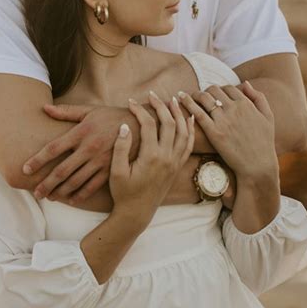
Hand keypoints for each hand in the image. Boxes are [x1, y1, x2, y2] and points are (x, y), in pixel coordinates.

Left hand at [23, 105, 136, 201]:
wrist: (141, 125)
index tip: (25, 169)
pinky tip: (71, 200)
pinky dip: (81, 195)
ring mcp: (100, 161)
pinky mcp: (111, 170)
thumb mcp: (90, 110)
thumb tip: (44, 108)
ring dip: (61, 192)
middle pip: (62, 170)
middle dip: (46, 183)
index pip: (54, 148)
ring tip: (49, 197)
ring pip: (76, 181)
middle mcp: (89, 148)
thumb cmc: (112, 116)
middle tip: (35, 193)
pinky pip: (93, 186)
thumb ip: (66, 112)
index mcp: (81, 132)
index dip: (38, 160)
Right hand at [109, 92, 194, 224]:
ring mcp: (175, 162)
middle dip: (161, 106)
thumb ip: (120, 147)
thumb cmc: (123, 192)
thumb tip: (126, 125)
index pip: (149, 124)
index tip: (130, 102)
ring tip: (172, 100)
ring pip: (183, 132)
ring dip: (179, 114)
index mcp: (151, 157)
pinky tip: (188, 118)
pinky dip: (190, 129)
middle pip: (169, 123)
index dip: (140, 110)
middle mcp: (167, 158)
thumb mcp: (116, 171)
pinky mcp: (177, 166)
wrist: (137, 213)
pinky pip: (189, 144)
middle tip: (152, 95)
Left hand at [178, 81, 277, 182]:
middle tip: (201, 96)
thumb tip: (246, 83)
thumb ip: (258, 97)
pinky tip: (180, 97)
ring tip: (188, 96)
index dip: (220, 89)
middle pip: (214, 90)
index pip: (228, 87)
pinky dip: (187, 102)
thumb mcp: (268, 117)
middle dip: (207, 91)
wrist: (257, 165)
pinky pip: (197, 112)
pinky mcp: (213, 131)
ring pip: (204, 97)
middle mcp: (234, 108)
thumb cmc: (264, 143)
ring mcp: (223, 120)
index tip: (215, 95)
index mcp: (246, 104)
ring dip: (195, 94)